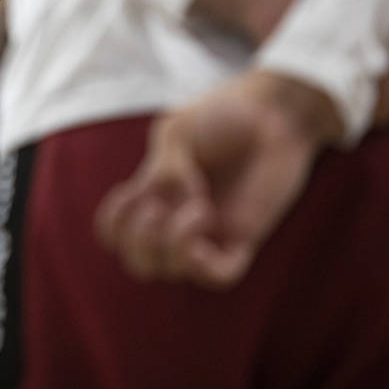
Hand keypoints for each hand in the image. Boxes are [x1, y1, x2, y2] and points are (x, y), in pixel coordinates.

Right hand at [94, 71, 341, 288]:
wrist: (275, 113)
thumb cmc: (224, 116)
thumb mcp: (176, 133)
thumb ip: (161, 169)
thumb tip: (168, 205)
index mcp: (157, 197)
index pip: (117, 236)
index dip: (113, 226)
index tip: (130, 191)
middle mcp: (179, 220)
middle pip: (139, 264)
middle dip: (137, 243)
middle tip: (157, 208)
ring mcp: (211, 232)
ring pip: (170, 270)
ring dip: (170, 240)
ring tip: (197, 204)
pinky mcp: (243, 238)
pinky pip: (217, 276)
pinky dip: (201, 257)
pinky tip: (207, 217)